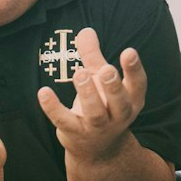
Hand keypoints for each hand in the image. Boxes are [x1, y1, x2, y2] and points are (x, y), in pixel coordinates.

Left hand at [37, 28, 146, 161]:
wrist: (97, 150)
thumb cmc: (103, 105)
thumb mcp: (100, 80)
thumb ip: (93, 55)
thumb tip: (86, 30)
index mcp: (131, 99)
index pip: (137, 84)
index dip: (134, 69)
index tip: (128, 52)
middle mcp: (118, 115)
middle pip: (119, 102)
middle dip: (113, 85)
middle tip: (106, 69)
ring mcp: (98, 128)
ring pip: (95, 113)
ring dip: (88, 94)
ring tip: (79, 74)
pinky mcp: (75, 134)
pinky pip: (64, 121)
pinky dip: (53, 108)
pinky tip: (43, 92)